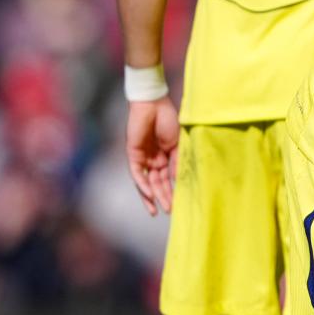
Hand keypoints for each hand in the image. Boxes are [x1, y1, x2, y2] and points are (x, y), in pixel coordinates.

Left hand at [125, 97, 179, 215]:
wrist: (153, 103)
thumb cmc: (168, 119)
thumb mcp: (177, 144)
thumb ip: (177, 162)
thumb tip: (178, 181)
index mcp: (165, 156)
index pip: (168, 178)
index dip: (173, 190)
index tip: (180, 203)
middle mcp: (153, 159)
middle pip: (157, 183)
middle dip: (164, 197)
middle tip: (171, 211)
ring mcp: (143, 157)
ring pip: (147, 182)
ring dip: (152, 196)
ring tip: (158, 210)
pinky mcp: (133, 154)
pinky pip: (137, 173)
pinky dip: (143, 185)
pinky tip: (150, 195)